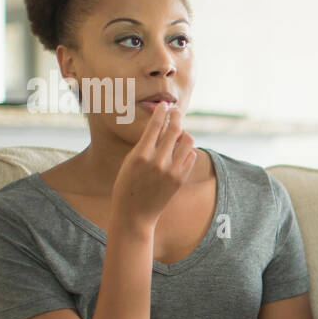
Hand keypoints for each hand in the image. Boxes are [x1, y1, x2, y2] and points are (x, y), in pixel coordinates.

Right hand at [110, 103, 197, 230]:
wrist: (135, 214)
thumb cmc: (127, 186)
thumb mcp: (129, 162)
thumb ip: (145, 145)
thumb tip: (161, 127)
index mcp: (140, 154)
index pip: (155, 125)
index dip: (161, 112)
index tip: (164, 104)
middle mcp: (158, 161)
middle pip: (175, 129)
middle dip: (176, 116)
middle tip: (175, 111)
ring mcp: (172, 170)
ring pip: (187, 140)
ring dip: (184, 133)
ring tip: (178, 134)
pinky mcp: (181, 178)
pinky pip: (190, 155)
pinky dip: (186, 150)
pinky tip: (180, 151)